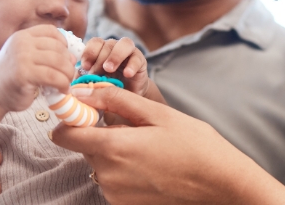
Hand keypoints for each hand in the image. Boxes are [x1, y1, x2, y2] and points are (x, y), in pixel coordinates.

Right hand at [0, 25, 75, 110]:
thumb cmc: (13, 76)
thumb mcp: (26, 56)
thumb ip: (44, 52)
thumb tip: (73, 57)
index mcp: (23, 35)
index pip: (51, 31)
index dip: (64, 44)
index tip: (65, 58)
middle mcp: (22, 43)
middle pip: (58, 48)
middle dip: (69, 63)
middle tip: (70, 75)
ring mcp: (22, 57)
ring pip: (58, 62)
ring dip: (68, 75)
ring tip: (66, 84)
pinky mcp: (23, 74)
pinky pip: (52, 76)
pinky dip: (62, 84)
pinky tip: (62, 90)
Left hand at [50, 86, 284, 204]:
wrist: (220, 184)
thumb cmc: (194, 144)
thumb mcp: (157, 113)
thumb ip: (115, 100)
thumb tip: (83, 91)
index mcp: (113, 147)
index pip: (64, 134)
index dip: (71, 118)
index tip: (87, 110)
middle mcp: (107, 174)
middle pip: (84, 147)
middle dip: (100, 133)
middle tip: (134, 127)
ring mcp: (115, 193)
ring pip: (99, 163)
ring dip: (114, 152)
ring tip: (148, 147)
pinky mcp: (124, 204)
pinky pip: (112, 180)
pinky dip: (124, 170)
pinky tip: (150, 164)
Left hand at [80, 37, 148, 95]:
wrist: (128, 97)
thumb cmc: (107, 88)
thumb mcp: (93, 84)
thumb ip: (83, 80)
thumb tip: (72, 83)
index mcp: (101, 50)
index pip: (94, 42)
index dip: (89, 52)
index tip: (84, 66)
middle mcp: (114, 48)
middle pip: (107, 44)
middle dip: (100, 59)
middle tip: (95, 74)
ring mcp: (129, 52)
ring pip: (124, 43)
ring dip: (115, 56)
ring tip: (109, 69)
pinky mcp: (141, 61)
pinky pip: (137, 58)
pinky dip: (131, 65)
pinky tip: (127, 74)